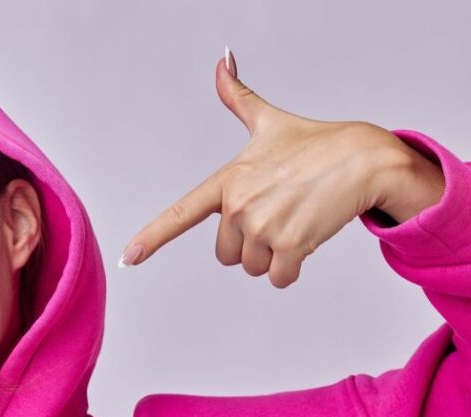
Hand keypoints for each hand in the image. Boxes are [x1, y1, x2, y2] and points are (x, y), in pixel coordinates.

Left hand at [119, 48, 423, 288]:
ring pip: (253, 266)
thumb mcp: (269, 122)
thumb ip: (238, 98)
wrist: (364, 158)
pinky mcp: (291, 246)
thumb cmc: (317, 143)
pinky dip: (291, 269)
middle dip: (250, 244)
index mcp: (227, 181)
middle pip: (226, 254)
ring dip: (273, 255)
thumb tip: (222, 62)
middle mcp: (239, 206)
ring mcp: (263, 227)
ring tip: (295, 220)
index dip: (151, 238)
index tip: (129, 258)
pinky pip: (278, 278)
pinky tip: (307, 239)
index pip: (180, 214)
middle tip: (277, 214)